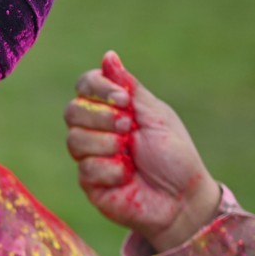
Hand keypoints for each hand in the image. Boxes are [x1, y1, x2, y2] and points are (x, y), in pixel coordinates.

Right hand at [65, 51, 220, 252]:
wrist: (182, 200)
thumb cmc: (175, 157)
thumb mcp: (156, 116)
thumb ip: (130, 89)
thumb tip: (108, 56)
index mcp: (114, 109)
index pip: (85, 85)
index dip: (97, 88)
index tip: (124, 101)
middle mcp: (97, 130)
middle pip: (72, 111)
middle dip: (101, 118)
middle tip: (128, 128)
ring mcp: (90, 156)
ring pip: (74, 140)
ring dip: (106, 145)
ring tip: (129, 155)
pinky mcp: (89, 183)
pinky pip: (85, 169)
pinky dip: (110, 171)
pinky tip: (127, 177)